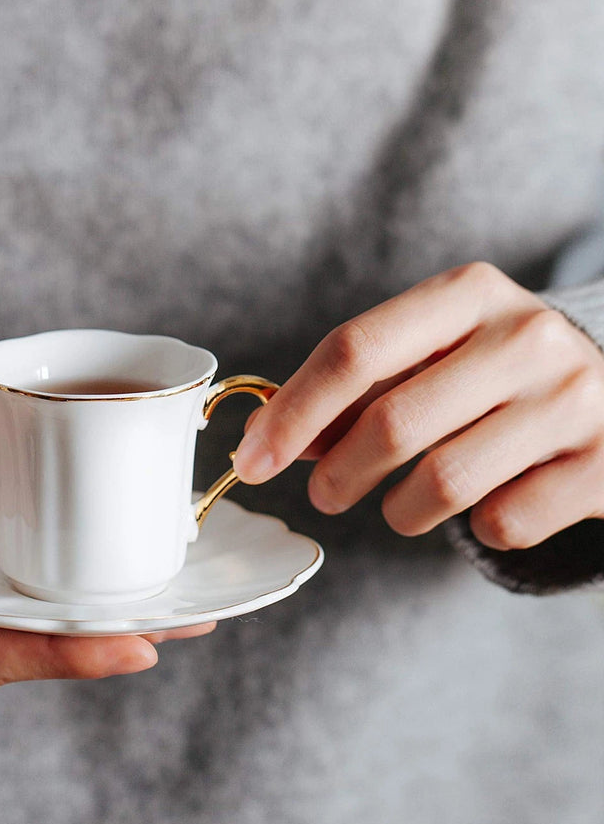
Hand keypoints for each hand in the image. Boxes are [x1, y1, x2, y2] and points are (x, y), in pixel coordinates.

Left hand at [234, 262, 603, 548]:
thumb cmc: (495, 378)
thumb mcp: (429, 362)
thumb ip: (351, 395)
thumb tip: (263, 439)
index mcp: (469, 293)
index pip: (354, 349)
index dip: (292, 412)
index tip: (252, 459)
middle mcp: (526, 335)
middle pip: (391, 422)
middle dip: (337, 474)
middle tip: (324, 495)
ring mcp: (576, 397)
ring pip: (443, 481)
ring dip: (399, 512)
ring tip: (398, 509)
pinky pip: (503, 522)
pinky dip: (475, 530)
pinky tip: (486, 505)